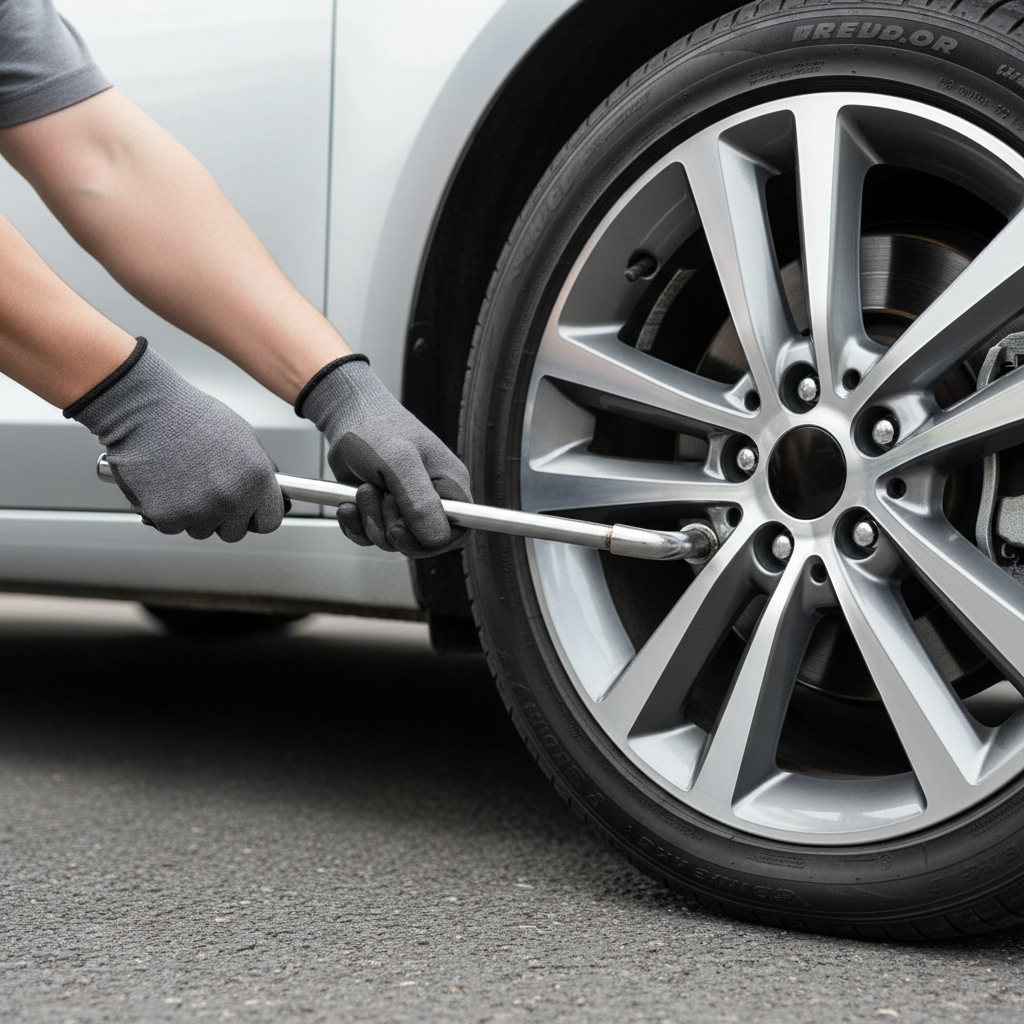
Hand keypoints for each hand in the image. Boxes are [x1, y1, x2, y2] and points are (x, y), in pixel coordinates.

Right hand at [68, 338, 285, 541]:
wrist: (146, 410)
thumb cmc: (191, 416)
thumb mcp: (243, 437)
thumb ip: (257, 471)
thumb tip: (267, 492)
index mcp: (257, 478)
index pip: (269, 521)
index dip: (255, 516)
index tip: (247, 512)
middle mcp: (232, 498)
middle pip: (234, 532)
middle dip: (222, 517)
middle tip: (206, 490)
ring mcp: (200, 510)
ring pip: (201, 530)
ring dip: (193, 514)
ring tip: (183, 480)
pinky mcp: (168, 516)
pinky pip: (173, 527)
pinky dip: (166, 512)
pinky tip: (165, 484)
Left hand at [297, 355, 470, 556]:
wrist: (346, 418)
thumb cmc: (378, 429)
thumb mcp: (400, 462)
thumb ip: (419, 501)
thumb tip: (436, 539)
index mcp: (450, 487)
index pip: (457, 533)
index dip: (429, 541)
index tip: (401, 528)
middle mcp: (432, 500)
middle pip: (419, 543)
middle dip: (390, 527)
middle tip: (378, 494)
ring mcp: (405, 507)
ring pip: (391, 541)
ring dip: (369, 520)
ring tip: (364, 488)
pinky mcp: (382, 511)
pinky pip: (370, 537)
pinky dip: (355, 524)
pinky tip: (349, 503)